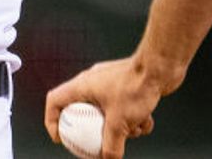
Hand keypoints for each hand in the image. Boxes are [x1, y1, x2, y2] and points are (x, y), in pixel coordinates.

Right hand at [44, 56, 172, 157]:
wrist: (159, 67)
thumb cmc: (135, 86)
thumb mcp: (120, 123)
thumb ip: (111, 145)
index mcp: (81, 86)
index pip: (54, 101)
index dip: (52, 121)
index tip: (61, 138)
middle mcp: (92, 83)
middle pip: (81, 111)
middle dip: (93, 130)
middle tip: (97, 145)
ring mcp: (109, 84)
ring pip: (106, 112)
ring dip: (120, 127)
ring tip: (133, 131)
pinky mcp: (125, 86)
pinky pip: (123, 108)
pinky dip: (133, 119)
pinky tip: (146, 122)